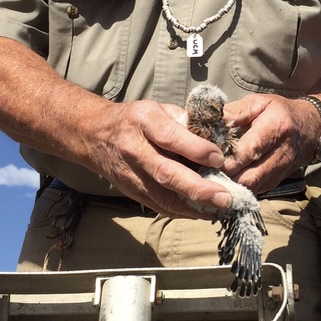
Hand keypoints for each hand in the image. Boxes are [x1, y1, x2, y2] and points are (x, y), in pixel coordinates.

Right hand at [87, 99, 233, 217]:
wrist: (95, 135)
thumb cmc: (136, 119)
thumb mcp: (158, 108)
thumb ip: (185, 121)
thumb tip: (217, 136)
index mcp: (143, 121)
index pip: (170, 137)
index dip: (195, 149)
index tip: (218, 158)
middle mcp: (134, 149)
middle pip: (166, 173)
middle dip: (198, 188)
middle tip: (225, 198)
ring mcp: (130, 174)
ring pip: (162, 196)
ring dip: (193, 207)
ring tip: (219, 210)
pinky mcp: (131, 192)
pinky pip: (159, 206)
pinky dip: (182, 212)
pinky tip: (202, 212)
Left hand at [219, 94, 319, 192]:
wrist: (310, 128)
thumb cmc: (279, 112)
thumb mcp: (259, 103)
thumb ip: (235, 112)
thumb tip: (211, 120)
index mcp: (276, 127)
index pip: (252, 149)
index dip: (230, 158)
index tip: (210, 160)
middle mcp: (281, 153)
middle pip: (251, 176)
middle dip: (226, 177)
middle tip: (206, 171)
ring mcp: (280, 171)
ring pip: (252, 188)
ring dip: (231, 186)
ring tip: (212, 178)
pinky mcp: (276, 182)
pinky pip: (255, 191)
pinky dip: (239, 189)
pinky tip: (225, 181)